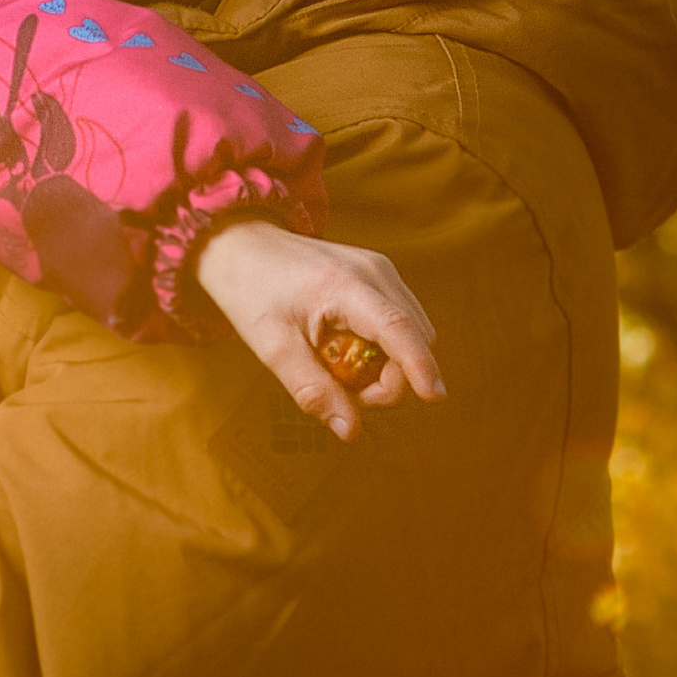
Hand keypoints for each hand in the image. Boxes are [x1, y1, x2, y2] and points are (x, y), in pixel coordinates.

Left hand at [193, 218, 444, 439]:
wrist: (242, 244)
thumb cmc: (251, 292)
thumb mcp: (271, 346)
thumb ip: (311, 389)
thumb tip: (351, 431)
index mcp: (343, 285)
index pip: (397, 327)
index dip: (419, 365)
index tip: (434, 398)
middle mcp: (372, 271)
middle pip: (413, 336)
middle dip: (392, 378)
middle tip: (343, 391)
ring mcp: (379, 268)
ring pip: (413, 331)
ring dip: (390, 364)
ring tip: (340, 369)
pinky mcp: (379, 273)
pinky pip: (400, 320)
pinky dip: (386, 346)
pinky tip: (349, 349)